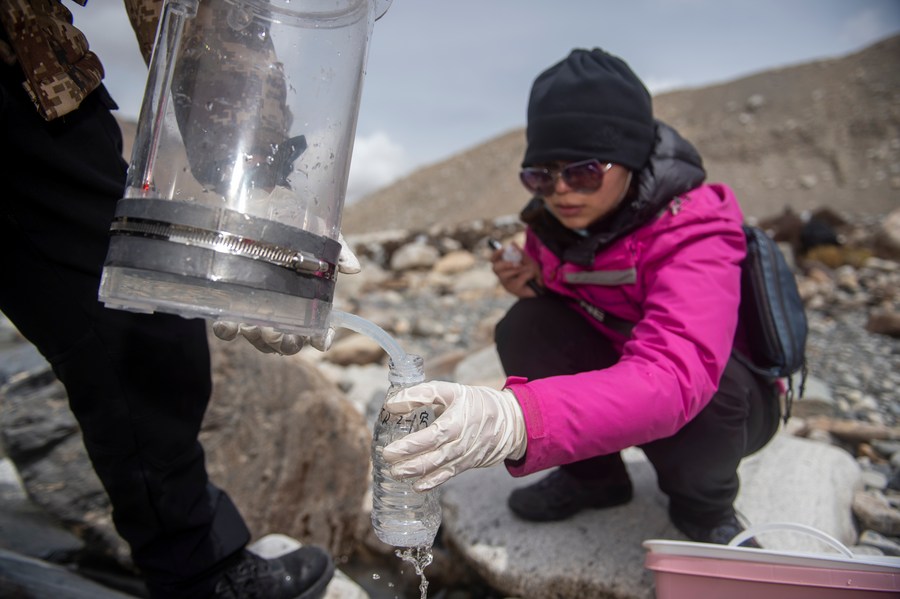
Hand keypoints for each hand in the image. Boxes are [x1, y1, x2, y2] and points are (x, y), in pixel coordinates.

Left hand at [212, 234, 360, 353]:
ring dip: (259, 339)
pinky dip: (227, 330)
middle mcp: (282, 310)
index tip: (322, 341)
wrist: (259, 204)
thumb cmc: (296, 224)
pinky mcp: (230, 302)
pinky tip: (228, 323)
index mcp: (307, 300)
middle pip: (287, 342)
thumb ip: (338, 252)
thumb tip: (354, 268)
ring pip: (259, 339)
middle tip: (282, 333)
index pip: (319, 329)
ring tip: (257, 326)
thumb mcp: (321, 235)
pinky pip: (228, 327)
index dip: (322, 338)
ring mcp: (256, 309)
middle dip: (286, 344)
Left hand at [381, 381, 526, 490]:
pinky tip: (417, 486)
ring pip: (439, 468)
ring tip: (395, 474)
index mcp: (457, 422)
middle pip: (433, 456)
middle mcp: (461, 443)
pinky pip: (448, 475)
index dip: (410, 445)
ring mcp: (465, 456)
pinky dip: (432, 482)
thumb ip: (421, 394)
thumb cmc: (476, 402)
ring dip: (416, 473)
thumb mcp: (450, 391)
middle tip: (387, 461)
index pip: (432, 437)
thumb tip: (391, 404)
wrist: (509, 421)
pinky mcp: (467, 464)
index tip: (390, 449)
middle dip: (408, 462)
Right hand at [490, 243, 541, 297]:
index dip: (495, 254)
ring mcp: (507, 284)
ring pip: (506, 274)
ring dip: (520, 269)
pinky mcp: (514, 289)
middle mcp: (503, 276)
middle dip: (506, 264)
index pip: (494, 260)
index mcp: (505, 268)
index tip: (503, 249)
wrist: (541, 288)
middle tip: (517, 263)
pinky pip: (520, 278)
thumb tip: (512, 243)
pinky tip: (533, 278)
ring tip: (530, 270)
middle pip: (495, 268)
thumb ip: (520, 253)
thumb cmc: (532, 275)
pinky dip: (529, 274)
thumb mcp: (527, 261)